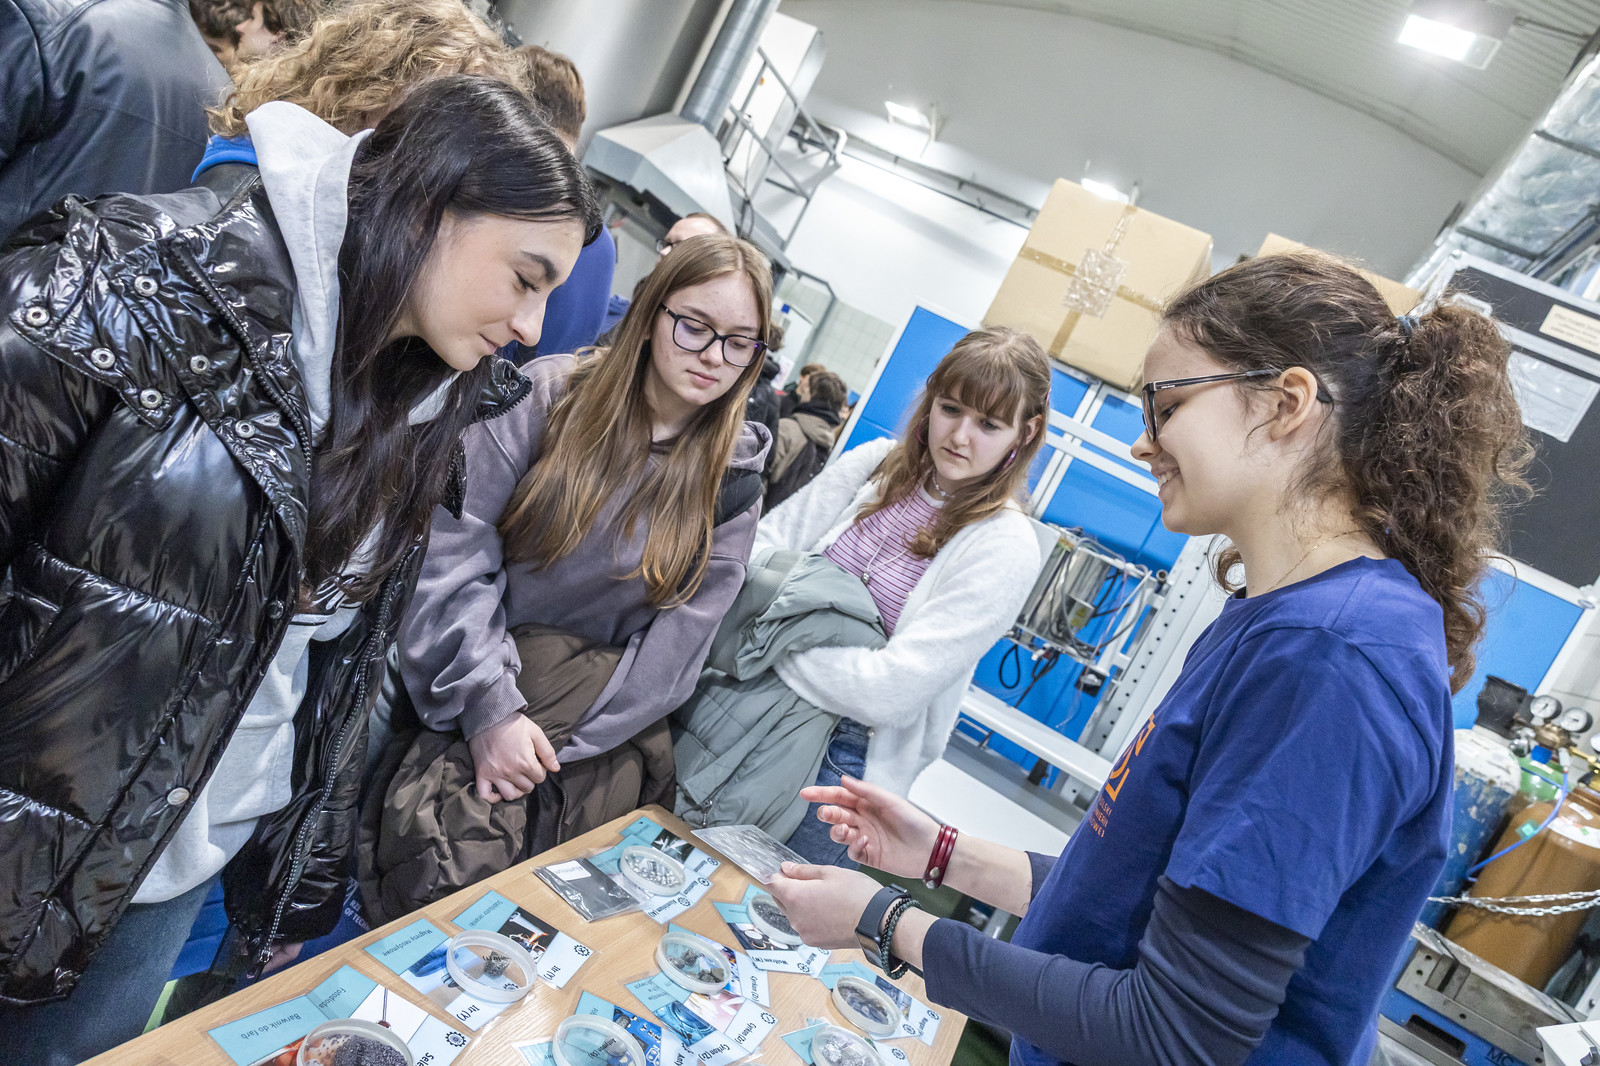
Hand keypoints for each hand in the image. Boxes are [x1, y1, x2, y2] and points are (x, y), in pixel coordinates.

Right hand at [466, 713, 559, 801]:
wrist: (489, 716)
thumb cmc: (514, 724)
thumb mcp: (536, 733)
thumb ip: (548, 752)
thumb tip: (556, 768)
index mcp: (526, 763)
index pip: (540, 778)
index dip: (540, 770)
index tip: (536, 763)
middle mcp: (511, 772)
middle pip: (527, 788)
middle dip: (530, 780)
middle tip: (526, 770)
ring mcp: (495, 774)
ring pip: (510, 795)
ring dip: (516, 791)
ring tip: (516, 782)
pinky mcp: (482, 774)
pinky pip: (485, 795)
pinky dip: (492, 797)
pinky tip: (499, 791)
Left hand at [766, 863, 883, 949]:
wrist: (879, 922)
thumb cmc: (857, 893)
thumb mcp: (830, 873)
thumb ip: (803, 871)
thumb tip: (784, 869)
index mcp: (795, 896)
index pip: (771, 884)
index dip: (774, 875)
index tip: (781, 871)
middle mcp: (795, 917)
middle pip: (780, 900)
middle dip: (789, 889)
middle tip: (809, 880)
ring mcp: (804, 932)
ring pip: (793, 914)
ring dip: (800, 904)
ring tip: (824, 897)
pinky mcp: (815, 942)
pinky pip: (805, 926)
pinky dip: (811, 918)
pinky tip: (828, 911)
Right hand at [798, 775, 938, 877]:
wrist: (930, 850)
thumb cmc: (914, 821)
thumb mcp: (890, 801)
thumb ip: (866, 791)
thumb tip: (843, 779)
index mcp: (867, 804)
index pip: (840, 796)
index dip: (822, 794)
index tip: (806, 794)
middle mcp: (863, 820)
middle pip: (836, 814)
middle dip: (827, 813)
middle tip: (826, 814)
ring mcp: (864, 838)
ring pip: (839, 833)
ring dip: (837, 831)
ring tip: (845, 830)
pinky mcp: (868, 856)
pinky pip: (851, 852)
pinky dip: (853, 847)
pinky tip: (863, 843)